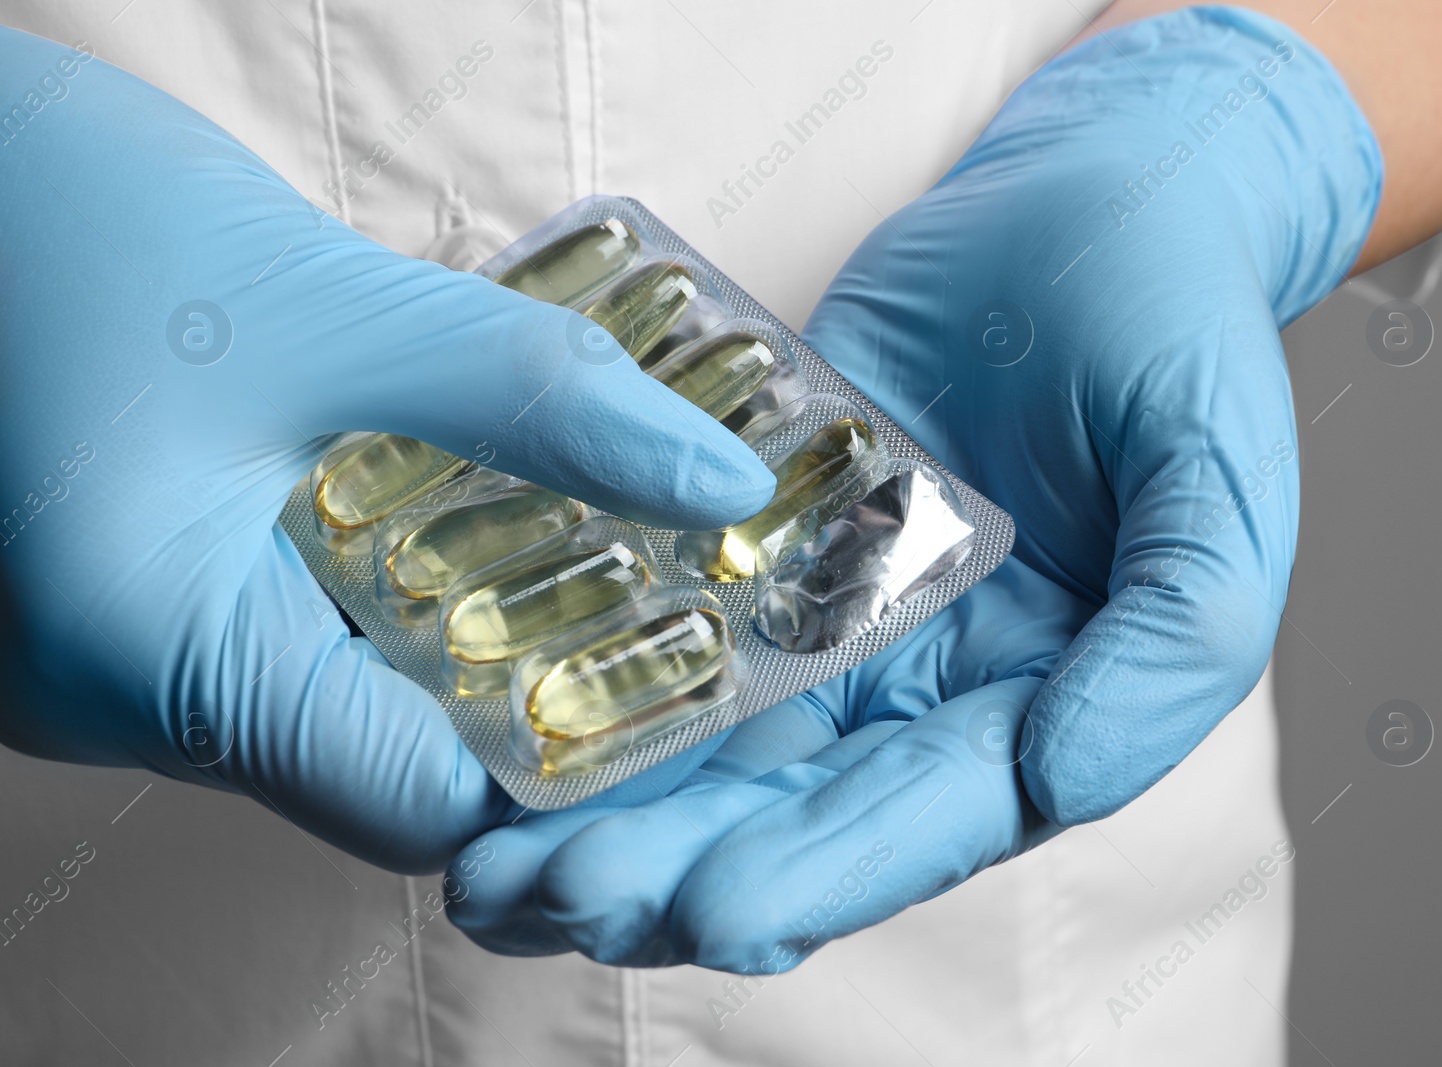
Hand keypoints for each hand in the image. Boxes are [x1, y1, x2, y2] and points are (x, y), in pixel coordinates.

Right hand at [0, 29, 771, 872]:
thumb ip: (537, 402)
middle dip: (517, 674)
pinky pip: (264, 634)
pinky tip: (426, 492)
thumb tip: (720, 483)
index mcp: (159, 664)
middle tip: (637, 577)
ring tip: (555, 522)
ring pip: (325, 694)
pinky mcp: (104, 606)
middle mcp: (115, 704)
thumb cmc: (58, 218)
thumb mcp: (332, 308)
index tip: (661, 650)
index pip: (425, 804)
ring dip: (443, 619)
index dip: (560, 749)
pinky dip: (361, 582)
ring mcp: (100, 662)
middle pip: (382, 757)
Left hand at [446, 7, 1381, 963]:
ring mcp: (839, 618)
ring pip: (716, 747)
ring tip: (491, 866)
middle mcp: (929, 687)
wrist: (1087, 202)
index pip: (929, 819)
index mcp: (1044, 701)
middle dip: (676, 872)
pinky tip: (501, 724)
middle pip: (796, 813)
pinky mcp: (768, 542)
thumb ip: (1182, 634)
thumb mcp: (1220, 474)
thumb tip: (1068, 777)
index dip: (826, 872)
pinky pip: (675, 623)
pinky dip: (595, 680)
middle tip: (548, 902)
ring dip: (611, 813)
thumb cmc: (1177, 326)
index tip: (715, 904)